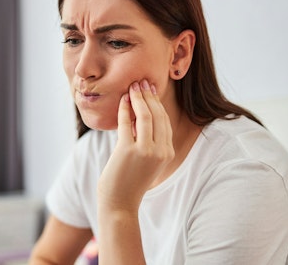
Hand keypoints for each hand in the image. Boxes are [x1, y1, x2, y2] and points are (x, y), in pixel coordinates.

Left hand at [97, 79, 174, 212]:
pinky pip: (127, 123)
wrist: (120, 203)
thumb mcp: (146, 160)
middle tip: (141, 82)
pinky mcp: (128, 151)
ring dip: (138, 98)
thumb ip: (148, 141)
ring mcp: (145, 151)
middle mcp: (161, 151)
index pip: (165, 121)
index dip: (158, 103)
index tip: (150, 90)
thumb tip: (141, 114)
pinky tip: (122, 100)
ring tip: (132, 86)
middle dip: (149, 96)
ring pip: (145, 116)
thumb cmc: (130, 181)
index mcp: (167, 153)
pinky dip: (125, 109)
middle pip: (158, 115)